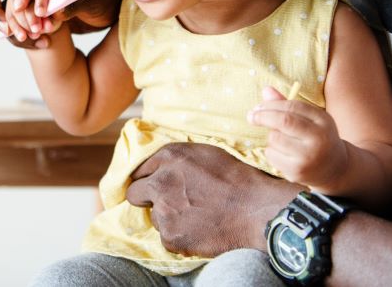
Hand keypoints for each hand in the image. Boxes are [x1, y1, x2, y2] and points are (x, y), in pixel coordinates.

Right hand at [0, 0, 121, 48]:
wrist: (109, 8)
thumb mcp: (94, 0)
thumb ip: (73, 5)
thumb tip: (54, 14)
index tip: (19, 8)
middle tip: (12, 31)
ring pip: (2, 5)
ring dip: (14, 25)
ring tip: (34, 38)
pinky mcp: (28, 6)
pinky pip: (12, 20)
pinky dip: (21, 33)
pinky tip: (41, 43)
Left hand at [124, 143, 297, 256]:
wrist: (256, 211)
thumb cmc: (236, 179)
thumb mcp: (204, 153)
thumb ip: (175, 159)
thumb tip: (157, 167)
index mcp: (169, 157)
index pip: (139, 169)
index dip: (148, 178)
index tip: (155, 185)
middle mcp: (160, 182)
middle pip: (134, 193)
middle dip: (147, 197)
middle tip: (169, 203)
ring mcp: (164, 211)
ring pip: (154, 217)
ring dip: (167, 218)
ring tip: (195, 216)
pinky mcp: (171, 236)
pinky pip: (166, 237)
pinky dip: (179, 236)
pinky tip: (199, 229)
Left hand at [248, 85, 348, 190]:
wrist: (334, 169)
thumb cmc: (315, 137)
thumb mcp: (308, 119)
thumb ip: (287, 105)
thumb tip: (266, 89)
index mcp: (323, 120)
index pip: (293, 106)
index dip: (271, 104)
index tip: (257, 107)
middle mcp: (319, 138)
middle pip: (284, 121)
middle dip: (263, 116)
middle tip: (251, 116)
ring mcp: (309, 156)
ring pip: (275, 138)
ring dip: (271, 137)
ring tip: (282, 141)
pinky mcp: (298, 171)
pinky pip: (272, 155)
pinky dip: (271, 152)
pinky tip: (284, 155)